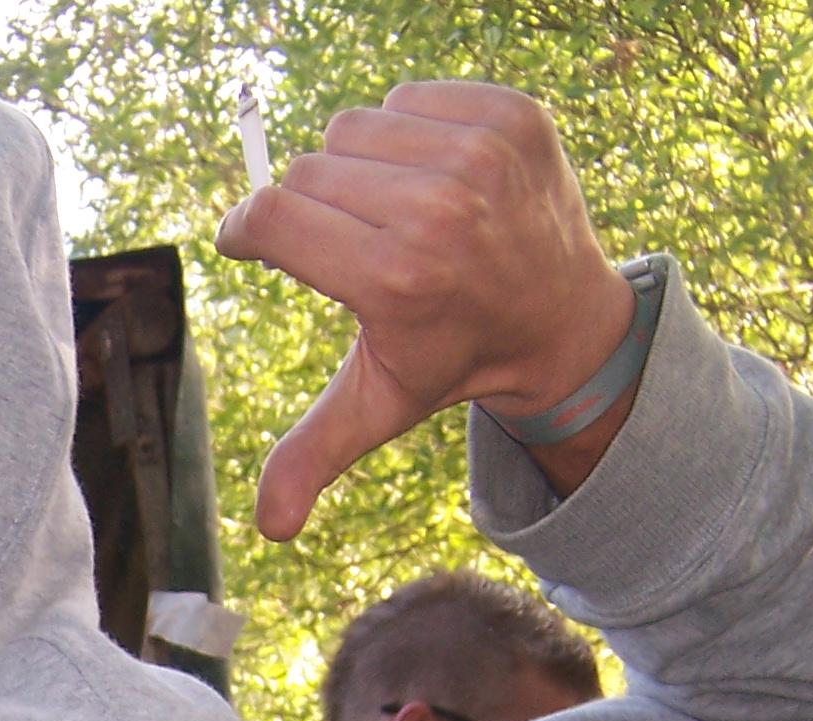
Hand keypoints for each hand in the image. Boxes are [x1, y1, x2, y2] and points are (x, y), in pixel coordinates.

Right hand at [214, 82, 631, 539]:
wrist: (564, 321)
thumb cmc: (453, 358)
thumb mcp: (377, 407)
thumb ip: (311, 456)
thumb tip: (271, 528)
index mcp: (397, 278)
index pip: (273, 215)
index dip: (248, 229)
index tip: (248, 240)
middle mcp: (441, 208)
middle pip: (308, 171)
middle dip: (314, 208)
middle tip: (355, 245)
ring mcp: (482, 155)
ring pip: (353, 128)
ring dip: (358, 166)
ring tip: (394, 212)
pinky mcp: (511, 114)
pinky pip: (408, 100)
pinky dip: (408, 131)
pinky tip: (435, 179)